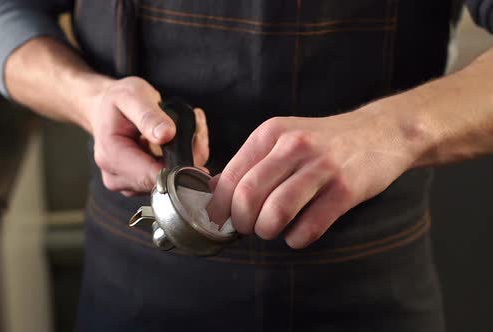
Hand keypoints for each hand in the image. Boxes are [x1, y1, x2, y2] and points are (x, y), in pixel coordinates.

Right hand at [85, 76, 208, 195]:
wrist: (104, 109)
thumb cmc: (116, 101)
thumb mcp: (131, 96)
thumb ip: (148, 116)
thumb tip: (167, 135)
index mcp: (111, 156)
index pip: (153, 176)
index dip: (181, 164)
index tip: (197, 138)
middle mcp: (116, 177)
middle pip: (167, 181)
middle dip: (188, 154)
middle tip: (194, 122)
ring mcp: (128, 185)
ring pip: (173, 181)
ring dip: (188, 156)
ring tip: (185, 127)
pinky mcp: (140, 186)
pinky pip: (170, 180)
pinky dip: (182, 160)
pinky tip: (180, 139)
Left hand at [207, 107, 418, 248]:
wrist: (381, 132)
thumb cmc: (324, 141)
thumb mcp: (282, 138)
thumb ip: (249, 162)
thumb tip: (212, 190)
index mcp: (270, 133)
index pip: (231, 176)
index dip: (220, 206)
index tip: (220, 220)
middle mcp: (293, 146)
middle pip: (248, 196)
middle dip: (242, 222)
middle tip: (248, 228)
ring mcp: (322, 167)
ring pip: (276, 212)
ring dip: (267, 231)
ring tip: (271, 230)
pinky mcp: (346, 189)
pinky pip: (310, 227)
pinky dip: (297, 239)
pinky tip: (297, 234)